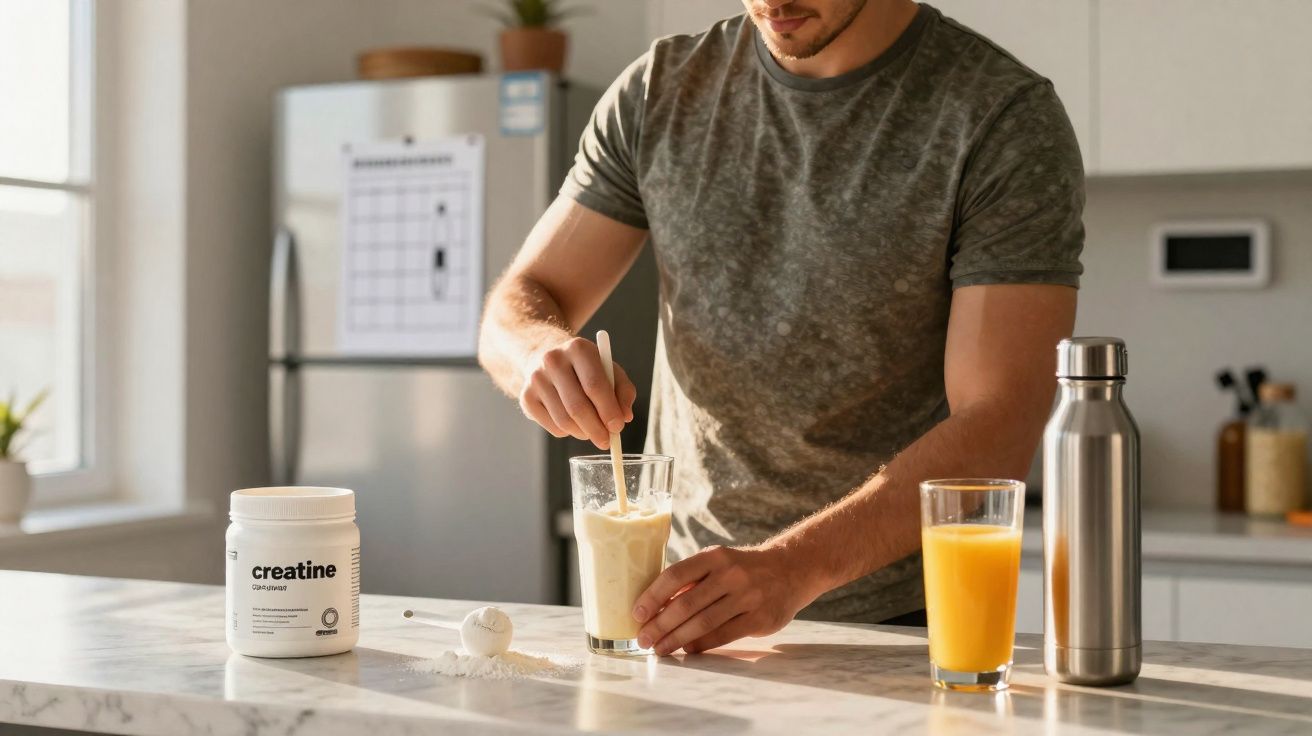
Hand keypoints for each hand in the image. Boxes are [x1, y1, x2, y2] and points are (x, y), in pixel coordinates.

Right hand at [519, 336, 636, 448]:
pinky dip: (568, 433)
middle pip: (577, 406)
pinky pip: (553, 427)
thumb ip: (623, 391)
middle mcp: (553, 360)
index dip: (608, 410)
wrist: (548, 358)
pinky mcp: (526, 397)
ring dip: (583, 433)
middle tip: (607, 441)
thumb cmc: (586, 368)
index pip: (594, 385)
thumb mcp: (609, 370)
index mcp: (578, 349)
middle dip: (596, 429)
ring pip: (564, 421)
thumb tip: (625, 416)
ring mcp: (536, 379)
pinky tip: (574, 424)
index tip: (618, 427)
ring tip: (593, 431)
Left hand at [632, 544, 818, 655]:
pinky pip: (723, 635)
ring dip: (676, 639)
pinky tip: (687, 650)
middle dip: (660, 625)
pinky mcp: (760, 618)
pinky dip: (701, 645)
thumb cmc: (743, 569)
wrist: (790, 570)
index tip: (637, 613)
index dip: (653, 596)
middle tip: (643, 639)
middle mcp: (731, 574)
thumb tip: (654, 606)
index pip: (675, 575)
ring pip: (703, 623)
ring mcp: (748, 597)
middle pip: (686, 604)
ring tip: (659, 649)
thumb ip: (692, 580)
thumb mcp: (719, 562)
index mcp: (715, 556)